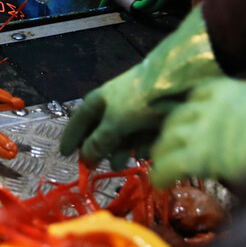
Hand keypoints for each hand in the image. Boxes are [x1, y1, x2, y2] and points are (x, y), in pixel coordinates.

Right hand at [60, 5, 223, 165]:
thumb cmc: (140, 99)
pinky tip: (145, 153)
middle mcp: (118, 103)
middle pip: (103, 129)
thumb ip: (99, 140)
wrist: (180, 81)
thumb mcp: (115, 122)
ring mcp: (139, 109)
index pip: (81, 119)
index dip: (73, 136)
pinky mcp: (158, 115)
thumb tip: (85, 156)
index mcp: (102, 99)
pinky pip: (145, 134)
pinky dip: (143, 144)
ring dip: (122, 149)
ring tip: (123, 164)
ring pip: (126, 133)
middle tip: (96, 166)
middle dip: (99, 148)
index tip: (66, 154)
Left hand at [150, 77, 245, 187]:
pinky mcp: (197, 153)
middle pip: (177, 118)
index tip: (185, 125)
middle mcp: (208, 104)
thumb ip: (243, 115)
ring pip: (170, 138)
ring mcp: (201, 128)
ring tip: (161, 165)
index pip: (196, 96)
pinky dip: (162, 173)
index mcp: (226, 89)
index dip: (188, 114)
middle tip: (168, 149)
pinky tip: (159, 182)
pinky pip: (171, 162)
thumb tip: (237, 134)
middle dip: (171, 134)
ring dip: (163, 153)